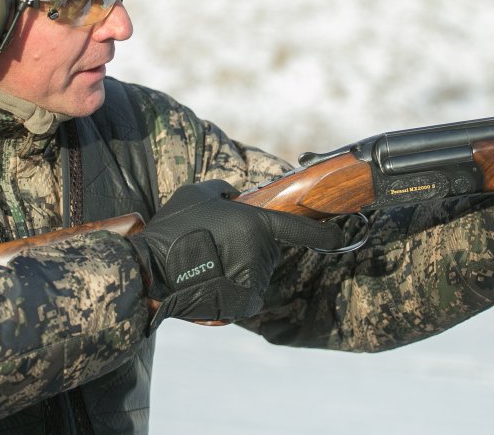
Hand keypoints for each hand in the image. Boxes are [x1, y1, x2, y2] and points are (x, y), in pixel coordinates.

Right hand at [129, 179, 344, 328]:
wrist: (153, 271)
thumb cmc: (173, 229)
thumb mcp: (195, 194)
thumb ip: (222, 191)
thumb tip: (234, 195)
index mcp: (255, 224)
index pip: (299, 230)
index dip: (322, 234)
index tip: (339, 235)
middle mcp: (262, 253)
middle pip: (268, 249)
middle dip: (249, 246)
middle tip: (217, 244)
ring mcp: (255, 280)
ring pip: (258, 272)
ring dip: (240, 268)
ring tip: (208, 264)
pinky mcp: (245, 303)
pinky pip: (249, 293)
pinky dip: (235, 289)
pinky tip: (212, 281)